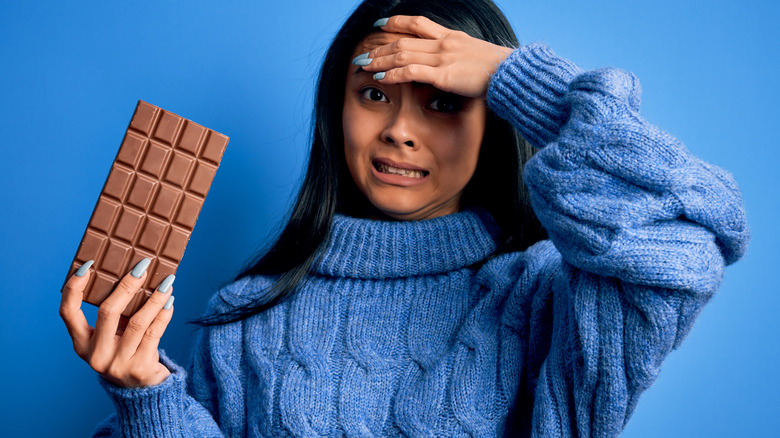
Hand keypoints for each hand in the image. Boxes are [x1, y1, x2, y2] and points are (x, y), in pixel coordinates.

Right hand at [59, 259, 174, 387]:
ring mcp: (117, 363)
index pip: (68, 312)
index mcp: (81, 344)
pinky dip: (163, 314)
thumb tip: (133, 275)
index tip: (87, 265)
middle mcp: (95, 355)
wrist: (142, 391)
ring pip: (137, 322)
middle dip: (126, 286)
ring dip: (154, 298)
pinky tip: (170, 301)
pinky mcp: (139, 368)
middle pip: (107, 312)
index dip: (74, 288)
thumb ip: (115, 314)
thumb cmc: (126, 353)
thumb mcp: (112, 337)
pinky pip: (154, 333)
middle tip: (142, 266)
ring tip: (167, 282)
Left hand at [360, 15, 513, 97]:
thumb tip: (451, 68)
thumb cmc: (501, 72)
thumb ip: (461, 58)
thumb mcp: (478, 57)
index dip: (397, 23)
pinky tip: (381, 77)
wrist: (514, 75)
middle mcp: (445, 43)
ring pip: (403, 54)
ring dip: (380, 60)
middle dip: (380, 47)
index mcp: (452, 37)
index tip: (380, 25)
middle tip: (363, 53)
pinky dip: (394, 74)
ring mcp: (443, 58)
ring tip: (363, 65)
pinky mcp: (444, 75)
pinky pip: (411, 72)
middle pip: (404, 40)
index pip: (419, 23)